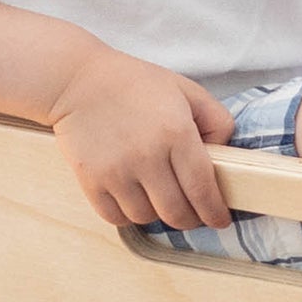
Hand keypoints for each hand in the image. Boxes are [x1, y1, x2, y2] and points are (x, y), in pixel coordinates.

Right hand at [49, 51, 235, 232]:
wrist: (76, 81)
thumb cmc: (135, 84)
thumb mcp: (187, 91)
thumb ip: (217, 121)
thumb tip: (225, 156)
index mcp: (176, 133)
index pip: (202, 189)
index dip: (214, 212)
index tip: (219, 220)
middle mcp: (147, 156)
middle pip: (177, 213)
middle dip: (190, 219)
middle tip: (192, 213)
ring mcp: (116, 171)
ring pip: (147, 218)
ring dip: (157, 214)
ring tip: (158, 196)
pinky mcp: (91, 180)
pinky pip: (116, 218)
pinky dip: (128, 215)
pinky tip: (133, 199)